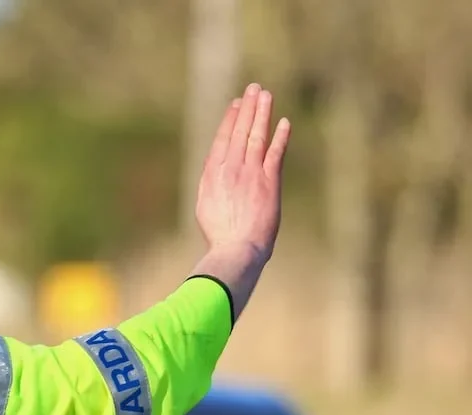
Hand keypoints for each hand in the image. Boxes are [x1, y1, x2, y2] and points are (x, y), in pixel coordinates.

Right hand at [191, 83, 291, 320]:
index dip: (230, 120)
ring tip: (266, 95)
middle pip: (240, 132)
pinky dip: (279, 136)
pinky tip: (284, 122)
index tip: (236, 104)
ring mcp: (250, 174)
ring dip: (262, 114)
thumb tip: (216, 172)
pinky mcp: (269, 182)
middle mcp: (230, 170)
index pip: (222, 140)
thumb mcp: (206, 207)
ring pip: (256, 136)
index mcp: (212, 176)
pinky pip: (275, 153)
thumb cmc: (219, 236)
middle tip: (254, 89)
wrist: (235, 249)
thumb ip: (212, 185)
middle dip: (247, 109)